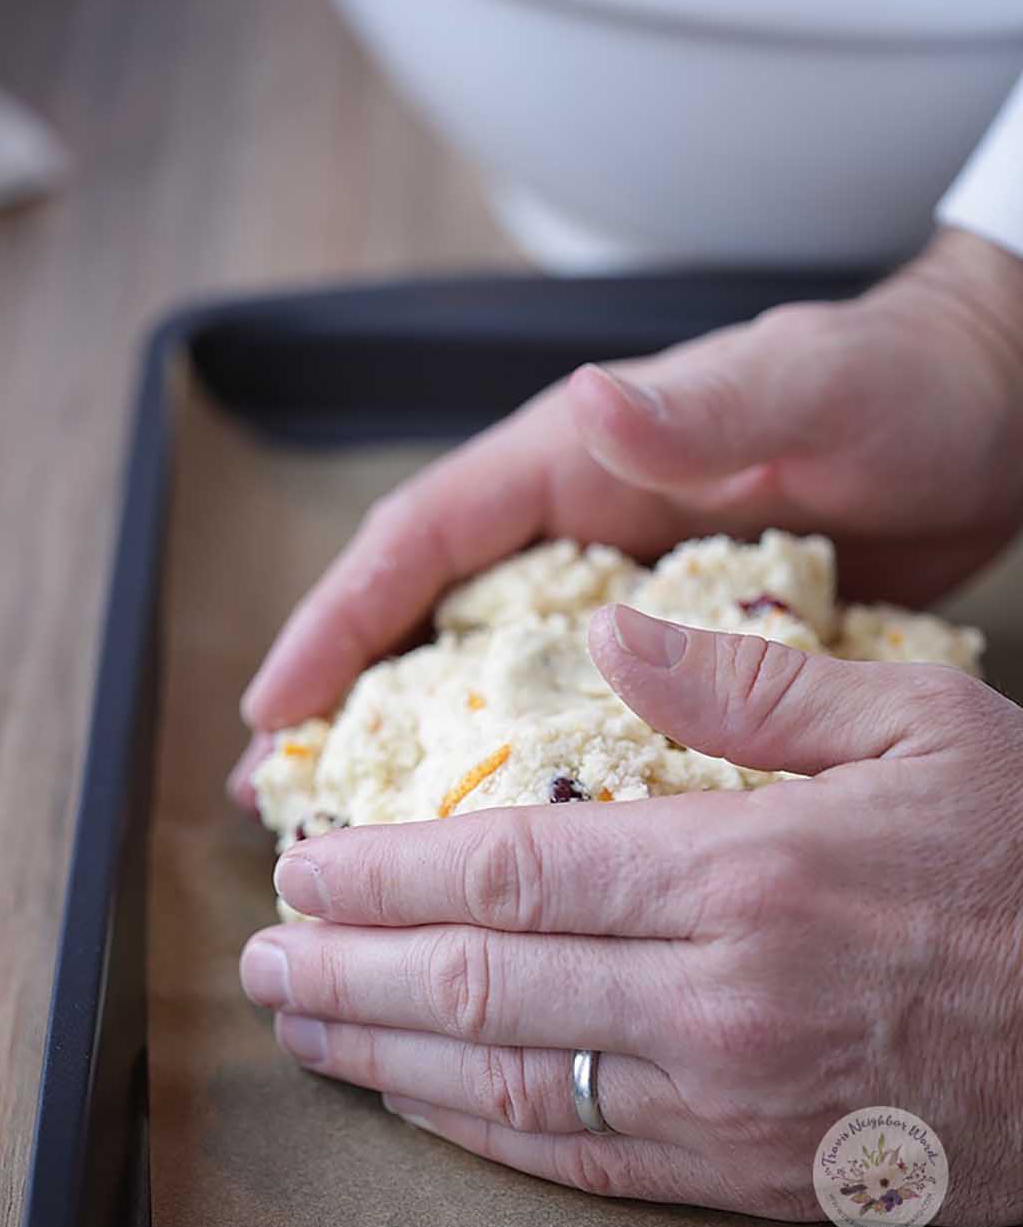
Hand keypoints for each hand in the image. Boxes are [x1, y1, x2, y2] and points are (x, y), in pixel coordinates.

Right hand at [229, 228, 1022, 805]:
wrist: (982, 423)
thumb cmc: (894, 388)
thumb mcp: (804, 391)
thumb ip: (699, 407)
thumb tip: (589, 401)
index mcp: (577, 461)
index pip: (425, 538)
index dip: (338, 619)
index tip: (274, 704)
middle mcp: (581, 529)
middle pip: (428, 617)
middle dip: (347, 701)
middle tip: (281, 797)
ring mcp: (623, 593)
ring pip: (493, 673)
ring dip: (420, 745)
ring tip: (360, 838)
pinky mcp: (676, 646)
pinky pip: (579, 712)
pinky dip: (530, 766)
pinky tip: (512, 838)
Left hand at [239, 607, 1022, 1226]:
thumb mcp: (919, 722)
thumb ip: (749, 682)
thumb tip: (614, 634)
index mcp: (744, 868)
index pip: (510, 865)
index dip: (386, 871)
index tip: (309, 865)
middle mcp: (714, 994)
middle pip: (481, 982)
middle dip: (350, 970)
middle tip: (263, 962)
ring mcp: (726, 1095)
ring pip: (509, 1082)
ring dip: (386, 1055)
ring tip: (304, 1031)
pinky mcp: (748, 1167)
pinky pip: (581, 1158)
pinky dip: (481, 1134)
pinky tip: (422, 1106)